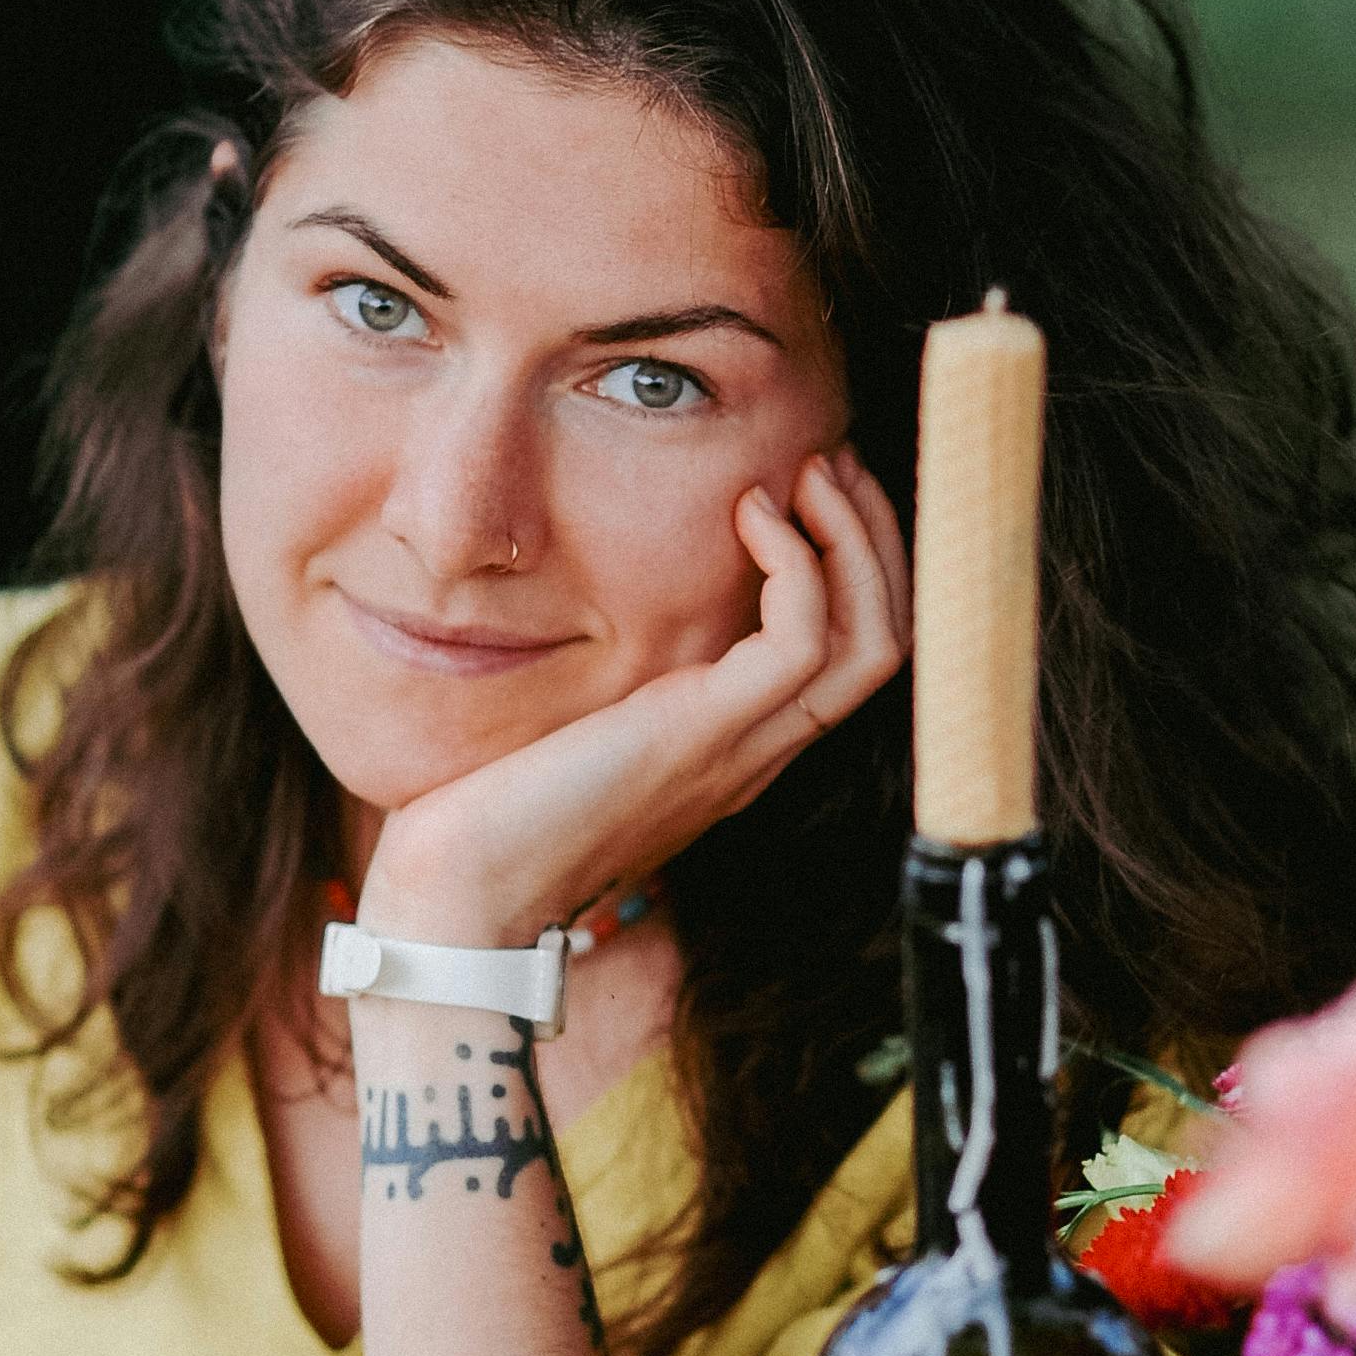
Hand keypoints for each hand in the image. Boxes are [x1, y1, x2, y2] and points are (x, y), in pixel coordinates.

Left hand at [358, 445, 909, 942]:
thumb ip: (612, 676)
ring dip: (857, 541)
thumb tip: (589, 596)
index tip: (818, 488)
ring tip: (814, 474)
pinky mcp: (705, 734)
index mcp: (739, 747)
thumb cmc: (498, 815)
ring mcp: (742, 747)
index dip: (860, 565)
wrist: (469, 893)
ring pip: (871, 641)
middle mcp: (760, 749)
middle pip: (887, 642)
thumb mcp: (576, 724)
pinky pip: (800, 641)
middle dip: (879, 539)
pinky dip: (796, 563)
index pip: (854, 655)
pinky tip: (751, 515)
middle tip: (835, 462)